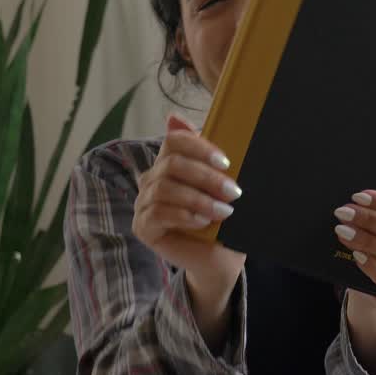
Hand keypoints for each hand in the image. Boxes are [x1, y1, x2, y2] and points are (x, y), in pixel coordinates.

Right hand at [133, 114, 245, 338]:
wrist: (221, 258)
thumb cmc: (221, 218)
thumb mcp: (220, 183)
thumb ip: (203, 153)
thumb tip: (173, 116)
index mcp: (169, 164)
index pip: (174, 141)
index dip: (199, 147)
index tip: (226, 162)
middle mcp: (152, 180)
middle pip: (171, 164)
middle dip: (205, 177)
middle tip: (232, 191)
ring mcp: (143, 204)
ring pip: (165, 189)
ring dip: (199, 199)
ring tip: (223, 211)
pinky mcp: (143, 227)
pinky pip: (157, 213)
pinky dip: (184, 216)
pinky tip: (202, 223)